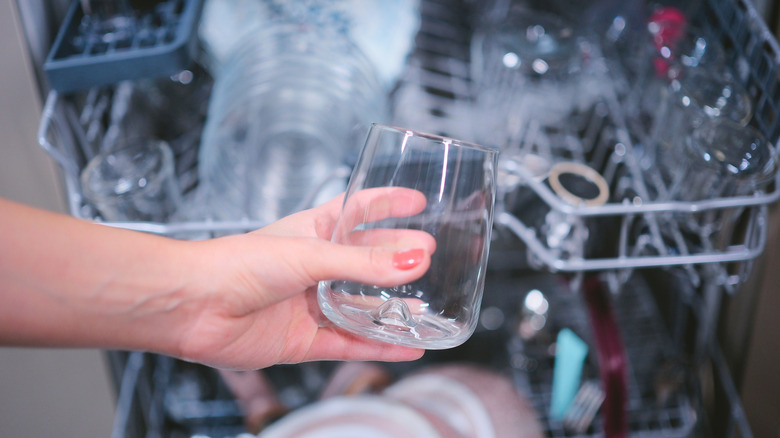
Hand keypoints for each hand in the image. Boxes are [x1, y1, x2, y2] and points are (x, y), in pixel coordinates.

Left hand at [173, 188, 433, 369]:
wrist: (193, 306)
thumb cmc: (236, 264)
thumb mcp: (308, 254)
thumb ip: (362, 263)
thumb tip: (413, 261)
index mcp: (311, 231)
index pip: (358, 210)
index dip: (387, 203)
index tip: (417, 200)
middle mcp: (313, 267)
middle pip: (366, 262)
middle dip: (398, 259)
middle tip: (430, 258)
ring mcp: (309, 304)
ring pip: (361, 308)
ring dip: (392, 309)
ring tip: (426, 310)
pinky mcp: (303, 339)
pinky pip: (349, 343)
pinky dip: (378, 346)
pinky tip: (405, 347)